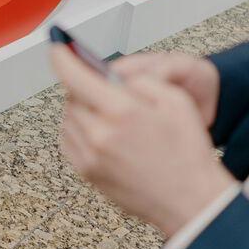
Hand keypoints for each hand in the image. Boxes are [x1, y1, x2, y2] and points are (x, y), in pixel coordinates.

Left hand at [52, 46, 235, 237]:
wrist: (189, 201)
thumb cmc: (187, 154)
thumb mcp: (176, 101)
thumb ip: (141, 80)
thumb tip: (115, 76)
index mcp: (122, 112)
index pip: (75, 76)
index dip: (63, 57)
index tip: (58, 47)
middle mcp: (99, 134)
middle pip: (71, 97)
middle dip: (82, 86)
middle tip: (102, 88)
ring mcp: (90, 156)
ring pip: (68, 119)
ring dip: (81, 108)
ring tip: (107, 112)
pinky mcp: (88, 173)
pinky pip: (69, 141)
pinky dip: (78, 129)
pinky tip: (100, 131)